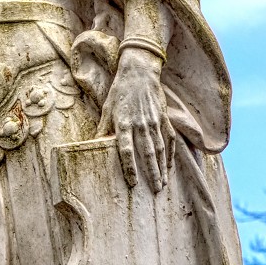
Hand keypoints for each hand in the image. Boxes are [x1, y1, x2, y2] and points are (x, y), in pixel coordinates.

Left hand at [96, 47, 174, 192]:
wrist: (139, 73)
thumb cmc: (119, 93)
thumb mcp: (107, 109)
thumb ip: (103, 129)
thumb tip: (95, 146)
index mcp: (123, 123)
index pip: (126, 149)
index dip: (129, 167)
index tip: (133, 182)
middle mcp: (140, 124)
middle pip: (147, 153)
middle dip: (152, 173)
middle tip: (155, 191)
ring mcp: (154, 121)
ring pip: (159, 149)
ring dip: (161, 168)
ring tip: (163, 184)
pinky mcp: (163, 118)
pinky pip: (169, 139)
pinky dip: (170, 154)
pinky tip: (169, 166)